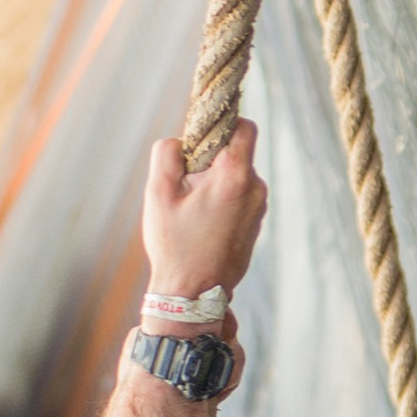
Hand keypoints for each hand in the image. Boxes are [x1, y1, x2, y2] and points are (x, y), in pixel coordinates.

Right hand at [139, 122, 266, 306]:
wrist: (193, 295)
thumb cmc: (175, 244)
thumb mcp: (158, 192)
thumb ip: (166, 153)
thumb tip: (179, 140)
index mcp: (235, 175)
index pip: (245, 126)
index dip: (224, 121)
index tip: (202, 135)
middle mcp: (255, 189)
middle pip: (236, 153)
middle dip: (210, 160)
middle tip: (184, 184)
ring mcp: (258, 210)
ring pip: (235, 177)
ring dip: (214, 183)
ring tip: (190, 210)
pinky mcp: (255, 225)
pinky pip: (238, 199)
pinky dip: (221, 202)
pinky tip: (201, 224)